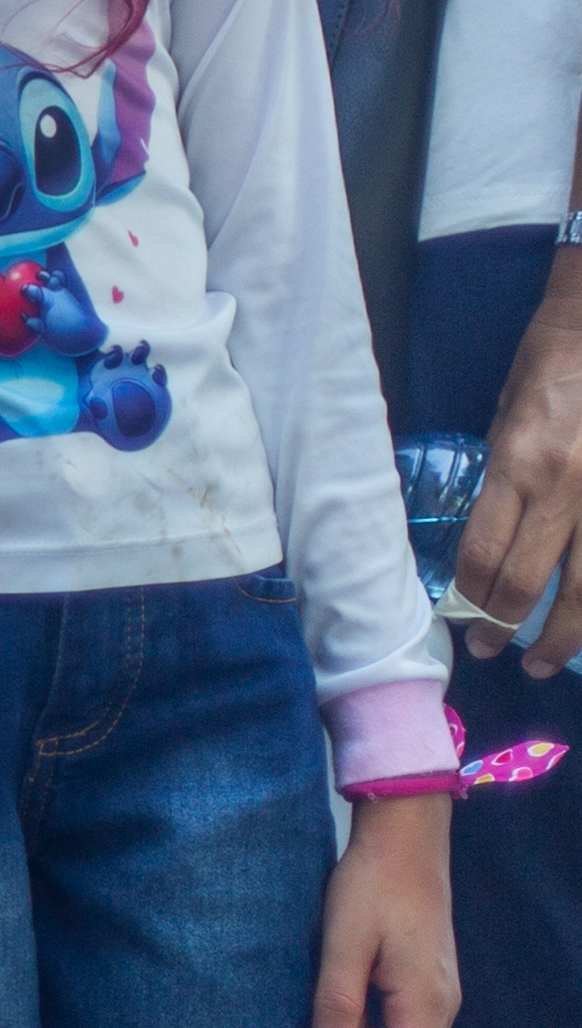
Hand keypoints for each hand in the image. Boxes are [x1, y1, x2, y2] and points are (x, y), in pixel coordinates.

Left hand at [320, 791, 458, 1027]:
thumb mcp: (343, 946)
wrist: (404, 840)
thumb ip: (337, 1005)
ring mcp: (441, 991)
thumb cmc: (371, 888)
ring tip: (336, 1003)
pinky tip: (350, 991)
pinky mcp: (430, 977)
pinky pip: (408, 1019)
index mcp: (426, 1002)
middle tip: (328, 1026)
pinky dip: (379, 1020)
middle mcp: (443, 1004)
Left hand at [460, 285, 581, 671]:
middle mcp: (566, 486)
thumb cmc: (551, 366)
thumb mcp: (507, 418)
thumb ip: (503, 481)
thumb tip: (491, 541)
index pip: (483, 554)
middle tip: (492, 651)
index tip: (462, 617)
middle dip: (505, 626)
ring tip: (544, 661)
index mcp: (520, 463)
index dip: (469, 597)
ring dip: (564, 635)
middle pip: (530, 581)